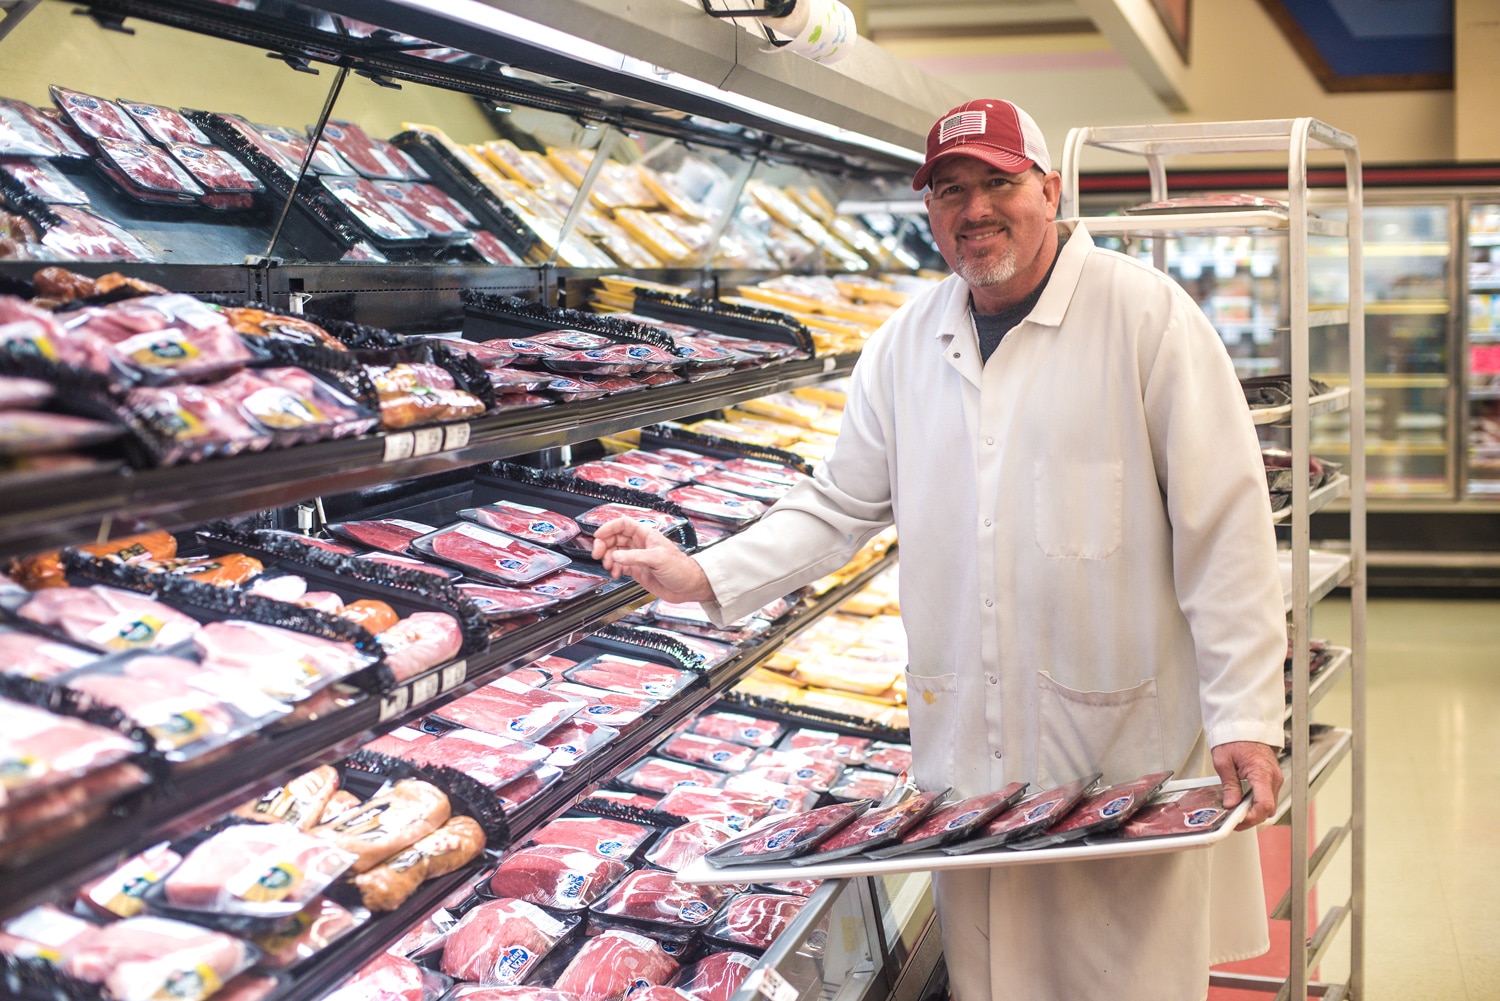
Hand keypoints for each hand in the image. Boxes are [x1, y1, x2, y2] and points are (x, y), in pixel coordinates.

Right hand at [591, 518, 715, 602]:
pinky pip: (619, 566)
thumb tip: (616, 556)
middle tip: (598, 554)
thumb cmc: (681, 568)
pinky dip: (614, 569)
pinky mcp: (637, 571)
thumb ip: (635, 557)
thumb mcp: (658, 558)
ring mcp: (637, 558)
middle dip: (604, 544)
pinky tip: (615, 573)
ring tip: (609, 566)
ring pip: (615, 553)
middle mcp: (640, 545)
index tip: (598, 535)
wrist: (689, 586)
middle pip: (615, 538)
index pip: (623, 525)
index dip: (609, 527)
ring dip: (608, 558)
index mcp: (646, 535)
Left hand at [1211, 740, 1283, 830]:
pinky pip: (1267, 796)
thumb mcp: (1224, 761)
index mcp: (1262, 772)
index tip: (1237, 820)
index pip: (1264, 805)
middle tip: (1233, 820)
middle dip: (1251, 818)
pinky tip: (1242, 803)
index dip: (1251, 817)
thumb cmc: (1235, 738)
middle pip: (1268, 809)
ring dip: (1254, 811)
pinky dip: (1256, 803)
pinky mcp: (1272, 778)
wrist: (1245, 724)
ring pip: (1268, 804)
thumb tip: (1231, 804)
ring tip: (1235, 812)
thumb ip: (1229, 785)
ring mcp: (1274, 778)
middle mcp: (1273, 777)